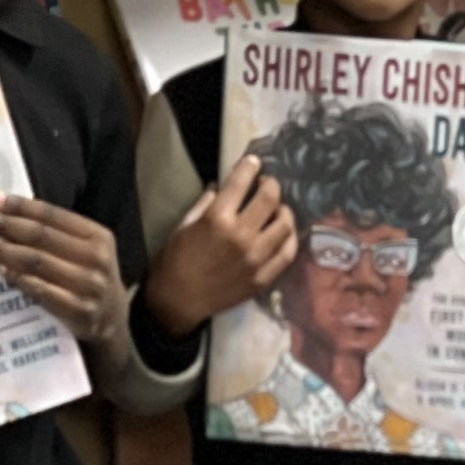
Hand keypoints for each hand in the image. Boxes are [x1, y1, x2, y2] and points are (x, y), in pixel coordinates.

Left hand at [0, 195, 125, 347]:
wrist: (111, 322)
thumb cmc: (89, 278)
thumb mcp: (85, 251)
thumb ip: (57, 234)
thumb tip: (8, 213)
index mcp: (98, 237)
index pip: (52, 215)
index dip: (19, 206)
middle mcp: (96, 259)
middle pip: (40, 236)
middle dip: (4, 225)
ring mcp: (88, 286)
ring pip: (35, 261)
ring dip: (1, 250)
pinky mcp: (77, 310)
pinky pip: (38, 289)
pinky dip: (15, 277)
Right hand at [141, 154, 293, 333]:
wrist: (177, 302)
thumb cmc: (175, 260)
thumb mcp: (184, 225)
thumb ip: (206, 202)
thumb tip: (220, 185)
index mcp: (217, 219)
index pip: (241, 182)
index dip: (249, 166)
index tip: (253, 162)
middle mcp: (241, 236)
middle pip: (270, 199)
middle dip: (271, 184)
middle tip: (267, 183)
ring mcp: (256, 258)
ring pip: (285, 225)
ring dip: (284, 210)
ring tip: (278, 209)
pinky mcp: (264, 278)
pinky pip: (288, 253)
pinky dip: (290, 238)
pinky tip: (285, 233)